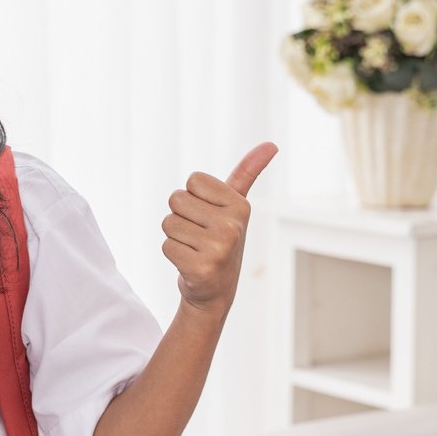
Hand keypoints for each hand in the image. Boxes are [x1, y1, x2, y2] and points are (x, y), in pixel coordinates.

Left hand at [162, 143, 278, 313]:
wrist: (215, 291)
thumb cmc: (221, 241)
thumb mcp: (235, 206)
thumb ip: (247, 173)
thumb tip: (271, 144)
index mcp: (241, 205)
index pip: (193, 180)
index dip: (193, 197)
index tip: (207, 216)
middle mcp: (233, 225)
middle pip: (176, 199)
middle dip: (181, 217)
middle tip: (199, 236)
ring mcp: (219, 248)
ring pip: (168, 223)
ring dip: (175, 237)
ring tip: (194, 249)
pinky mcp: (201, 268)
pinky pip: (166, 245)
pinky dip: (172, 255)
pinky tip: (190, 264)